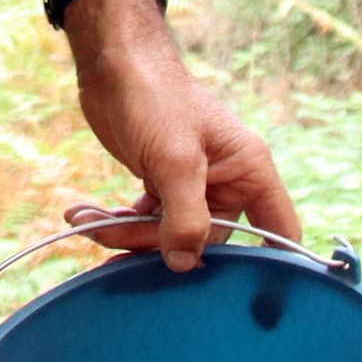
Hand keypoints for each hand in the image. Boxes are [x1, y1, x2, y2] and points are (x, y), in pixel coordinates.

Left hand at [56, 0, 300, 271]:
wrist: (113, 62)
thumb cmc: (155, 96)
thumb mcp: (174, 158)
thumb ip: (185, 216)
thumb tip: (184, 264)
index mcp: (249, 171)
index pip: (278, 232)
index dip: (271, 266)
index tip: (245, 300)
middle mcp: (227, 182)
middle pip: (206, 243)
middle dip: (157, 245)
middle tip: (111, 238)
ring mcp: (192, 185)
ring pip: (168, 235)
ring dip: (126, 235)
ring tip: (87, 222)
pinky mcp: (160, 183)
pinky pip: (145, 220)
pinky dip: (116, 221)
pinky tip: (84, 213)